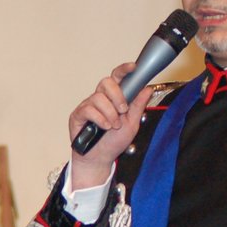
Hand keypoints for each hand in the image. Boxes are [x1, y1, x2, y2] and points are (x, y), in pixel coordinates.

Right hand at [68, 61, 152, 186]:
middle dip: (118, 96)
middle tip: (123, 111)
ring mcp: (88, 105)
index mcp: (114, 98)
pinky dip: (100, 119)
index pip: (118, 78)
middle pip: (107, 82)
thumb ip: (138, 106)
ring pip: (99, 97)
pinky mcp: (78, 114)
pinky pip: (89, 109)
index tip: (133, 67)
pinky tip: (104, 127)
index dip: (124, 70)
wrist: (100, 159)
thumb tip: (147, 89)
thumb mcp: (132, 124)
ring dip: (110, 113)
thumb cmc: (113, 142)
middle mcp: (101, 99)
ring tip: (113, 126)